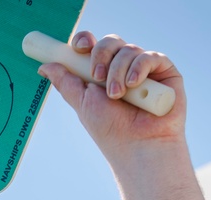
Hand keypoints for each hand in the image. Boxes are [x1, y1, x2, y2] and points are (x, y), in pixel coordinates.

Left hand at [39, 32, 186, 161]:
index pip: (94, 46)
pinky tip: (134, 86)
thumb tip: (44, 67)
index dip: (85, 40)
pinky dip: (139, 67)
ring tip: (117, 95)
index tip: (78, 47)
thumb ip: (65, 82)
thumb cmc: (111, 130)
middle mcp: (124, 68)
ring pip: (128, 49)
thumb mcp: (82, 103)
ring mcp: (145, 69)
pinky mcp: (165, 72)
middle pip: (111, 42)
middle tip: (96, 77)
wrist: (138, 147)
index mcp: (103, 73)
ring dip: (118, 71)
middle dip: (100, 55)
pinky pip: (150, 56)